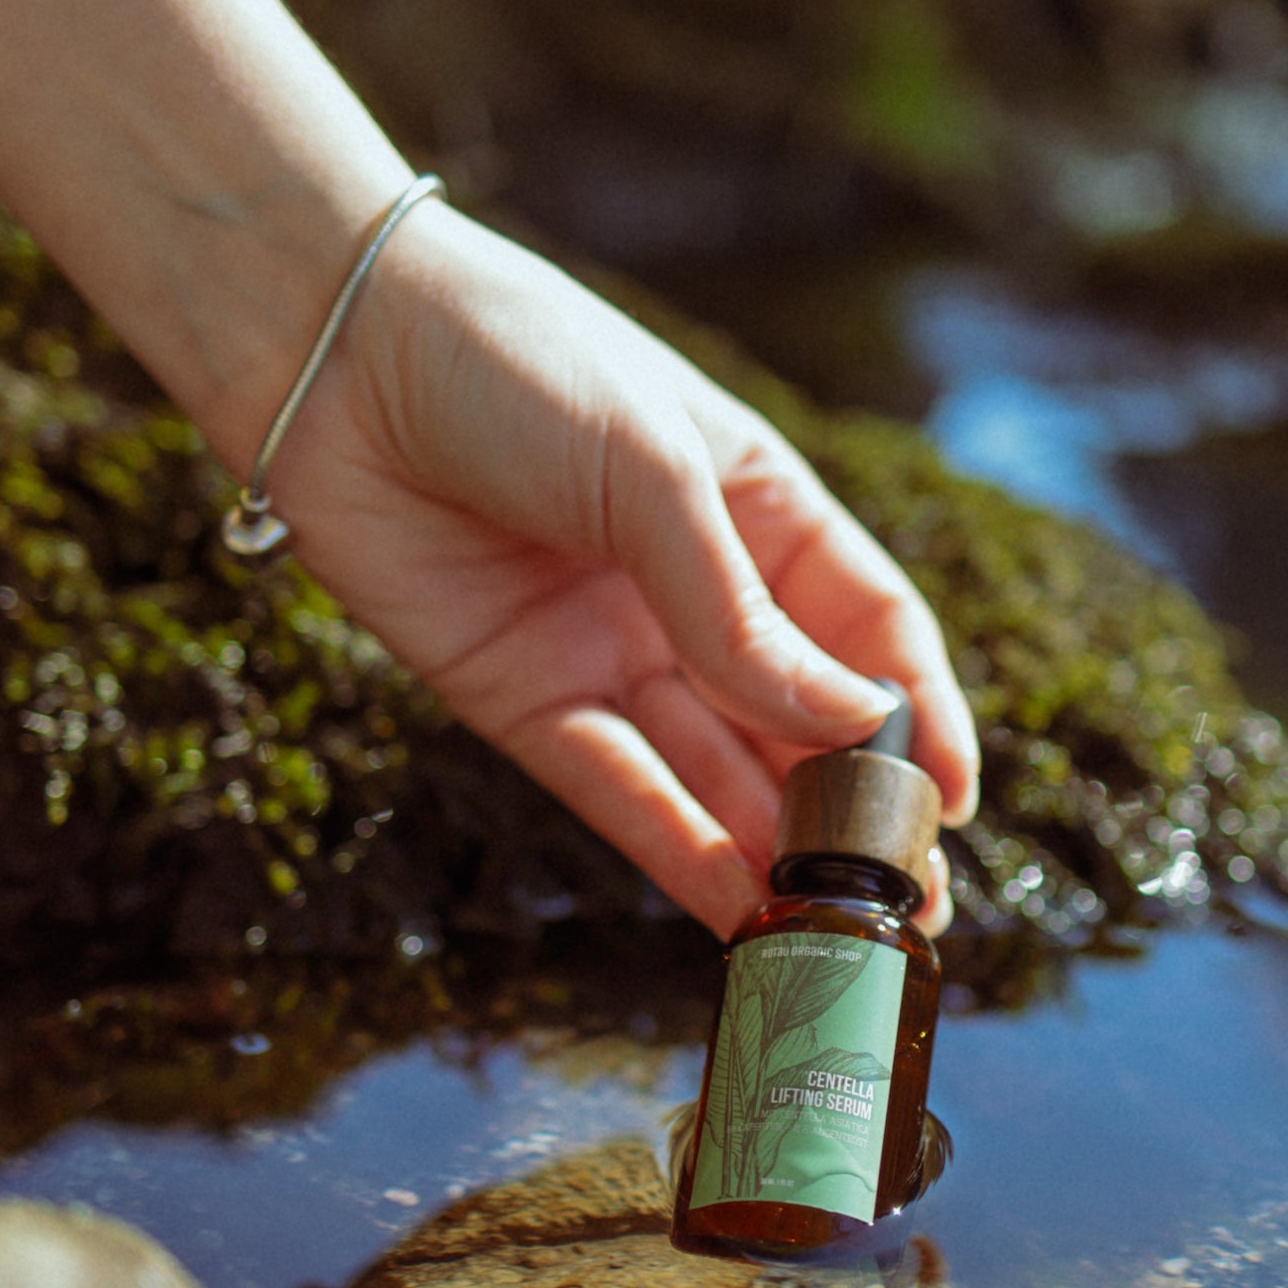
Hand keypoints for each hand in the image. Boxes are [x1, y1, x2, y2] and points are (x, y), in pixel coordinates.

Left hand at [265, 200, 979, 937]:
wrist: (331, 354)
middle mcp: (692, 591)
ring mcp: (611, 652)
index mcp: (756, 507)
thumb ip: (742, 616)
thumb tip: (856, 726)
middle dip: (853, 812)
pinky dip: (676, 849)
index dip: (920, 713)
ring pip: (713, 771)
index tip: (956, 802)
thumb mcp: (656, 475)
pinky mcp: (524, 702)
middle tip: (907, 906)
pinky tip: (736, 908)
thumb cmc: (514, 364)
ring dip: (774, 851)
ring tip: (836, 932)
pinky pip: (617, 790)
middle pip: (796, 719)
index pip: (868, 627)